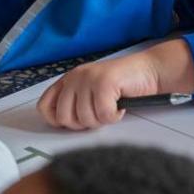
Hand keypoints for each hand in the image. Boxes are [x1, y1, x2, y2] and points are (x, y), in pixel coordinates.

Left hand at [38, 40, 193, 129]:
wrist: (149, 70)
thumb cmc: (123, 84)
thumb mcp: (91, 92)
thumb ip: (74, 103)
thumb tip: (61, 124)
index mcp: (68, 80)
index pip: (45, 106)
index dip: (58, 120)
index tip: (75, 121)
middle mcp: (75, 77)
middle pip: (65, 118)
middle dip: (84, 123)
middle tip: (99, 114)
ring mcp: (89, 78)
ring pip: (85, 118)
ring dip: (102, 120)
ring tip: (112, 107)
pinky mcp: (104, 82)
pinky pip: (104, 114)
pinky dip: (114, 116)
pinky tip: (120, 106)